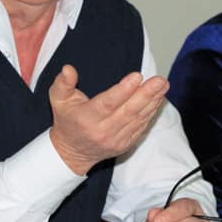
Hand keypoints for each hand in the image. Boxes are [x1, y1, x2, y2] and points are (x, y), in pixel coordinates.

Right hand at [49, 65, 168, 174]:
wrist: (72, 152)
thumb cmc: (67, 120)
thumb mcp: (58, 100)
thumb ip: (63, 83)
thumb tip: (68, 69)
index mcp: (86, 118)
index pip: (108, 104)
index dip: (123, 90)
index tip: (137, 76)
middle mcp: (103, 131)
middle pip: (129, 111)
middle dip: (146, 94)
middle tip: (159, 80)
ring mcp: (116, 139)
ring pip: (138, 119)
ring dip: (153, 101)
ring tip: (163, 85)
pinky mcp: (126, 144)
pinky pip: (142, 126)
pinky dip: (151, 112)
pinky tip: (158, 98)